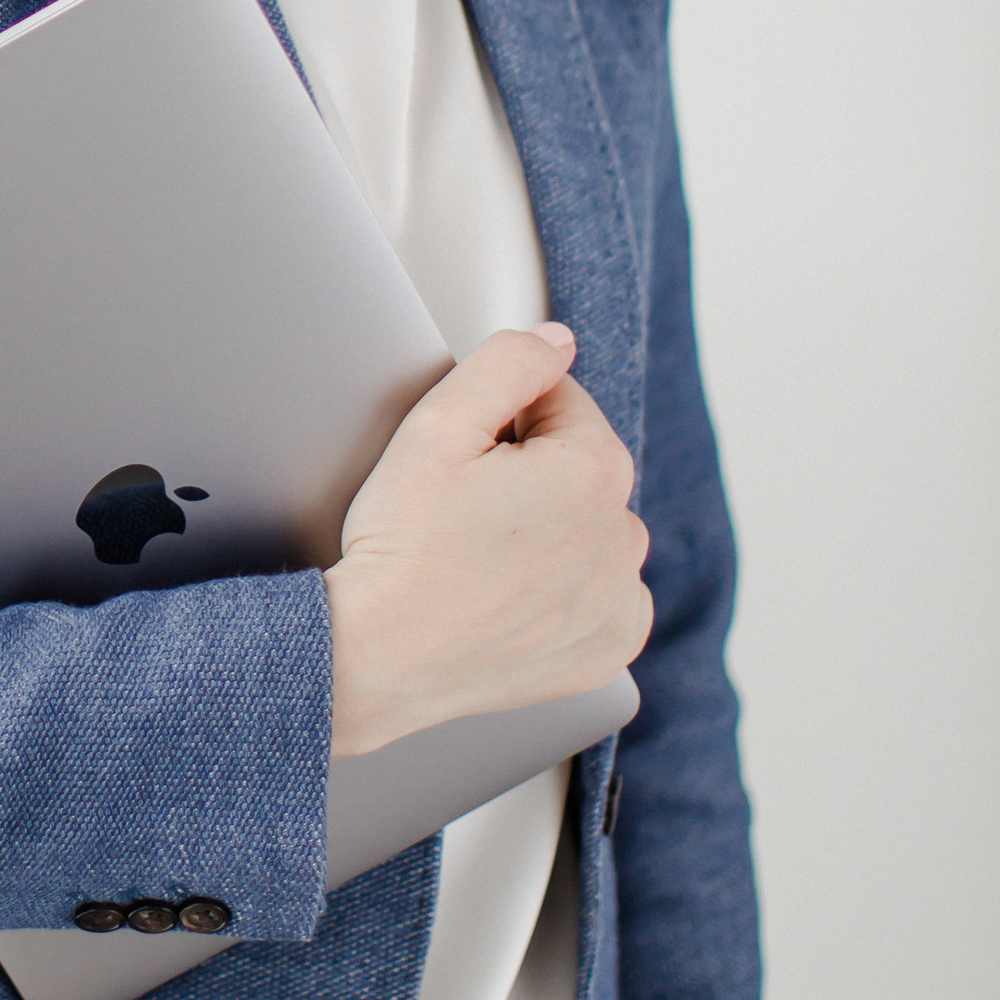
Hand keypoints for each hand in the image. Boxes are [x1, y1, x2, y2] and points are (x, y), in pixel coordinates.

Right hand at [324, 322, 649, 756]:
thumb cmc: (401, 549)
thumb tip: (555, 341)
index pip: (559, 402)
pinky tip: (510, 594)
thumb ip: (506, 362)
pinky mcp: (605, 650)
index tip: (462, 456)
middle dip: (528, 474)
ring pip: (588, 531)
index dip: (499, 418)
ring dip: (549, 531)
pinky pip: (599, 598)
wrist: (376, 657)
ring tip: (479, 555)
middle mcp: (623, 537)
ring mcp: (618, 600)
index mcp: (596, 471)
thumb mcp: (437, 425)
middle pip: (576, 468)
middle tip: (459, 508)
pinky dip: (564, 593)